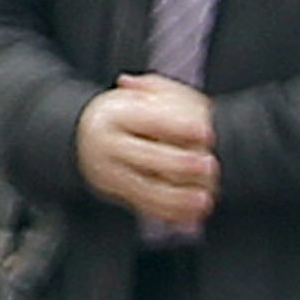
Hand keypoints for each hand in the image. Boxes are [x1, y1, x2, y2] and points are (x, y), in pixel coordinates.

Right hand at [76, 74, 217, 223]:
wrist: (90, 138)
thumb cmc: (130, 114)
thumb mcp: (142, 94)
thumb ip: (158, 88)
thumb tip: (136, 85)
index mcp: (115, 115)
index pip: (150, 120)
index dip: (180, 126)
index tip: (206, 132)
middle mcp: (109, 145)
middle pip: (150, 157)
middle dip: (182, 163)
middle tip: (209, 164)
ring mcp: (111, 173)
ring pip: (147, 189)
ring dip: (179, 197)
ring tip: (203, 198)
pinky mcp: (118, 194)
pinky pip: (146, 207)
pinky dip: (172, 213)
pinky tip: (193, 214)